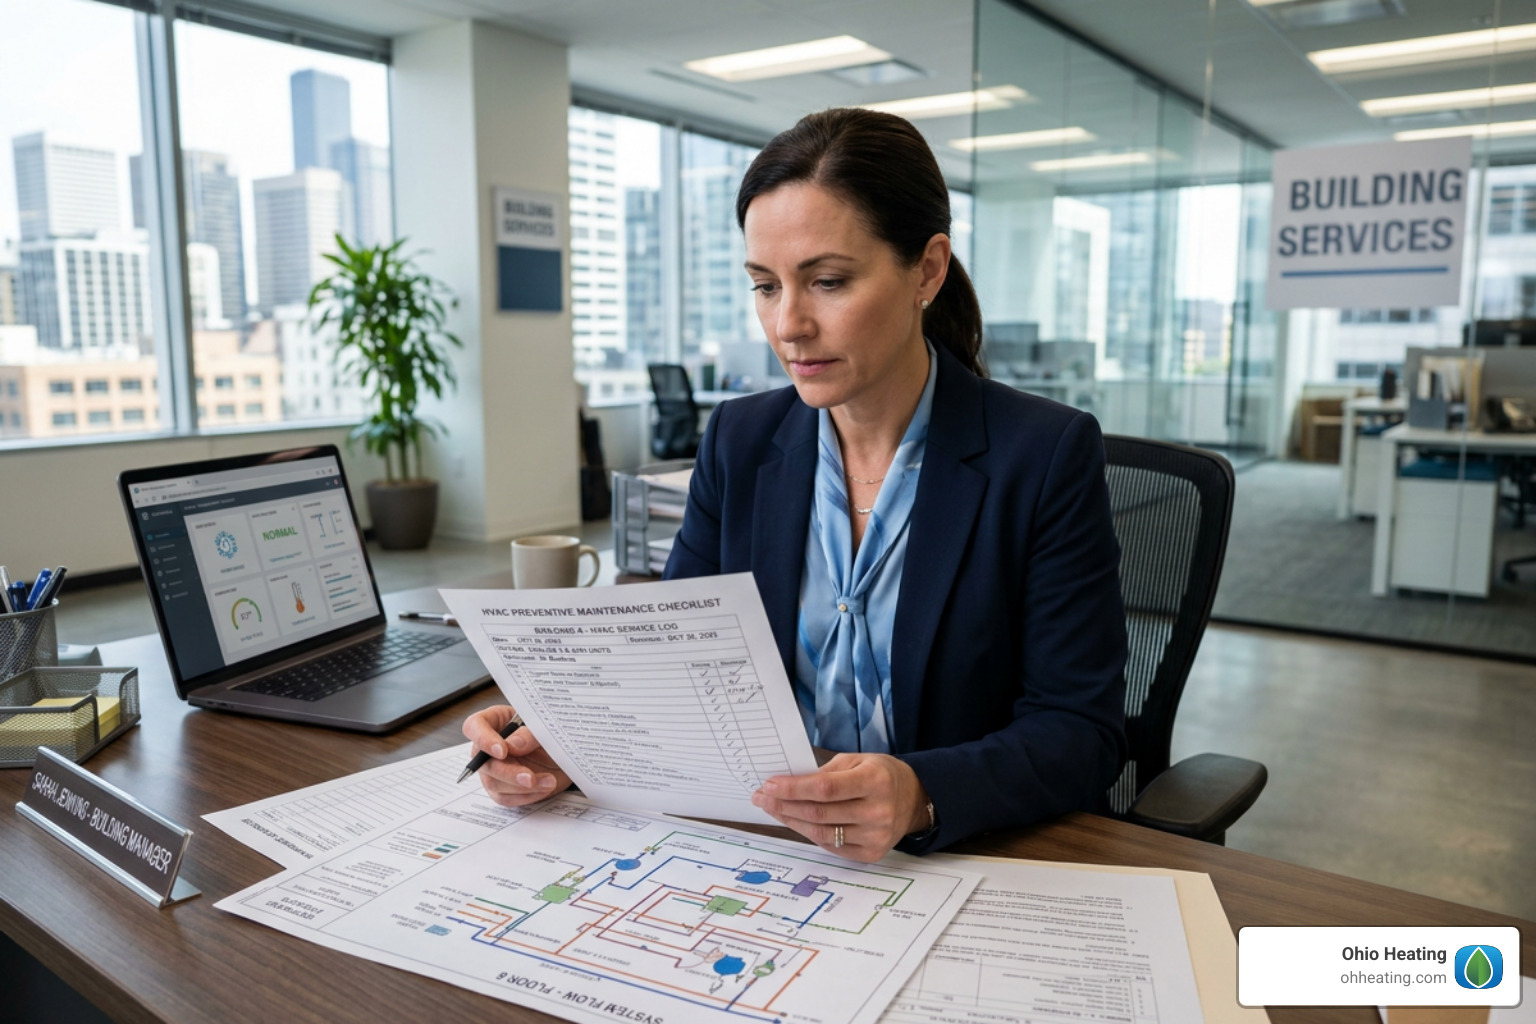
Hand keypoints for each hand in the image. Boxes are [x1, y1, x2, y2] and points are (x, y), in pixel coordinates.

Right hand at [461, 705, 572, 807]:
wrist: (564, 751)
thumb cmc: (549, 732)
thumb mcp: (544, 726)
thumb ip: (529, 734)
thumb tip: (512, 745)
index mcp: (493, 721)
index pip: (474, 727)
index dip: (484, 740)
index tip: (503, 751)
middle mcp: (487, 747)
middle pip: (483, 763)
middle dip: (508, 772)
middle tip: (530, 778)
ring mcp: (492, 770)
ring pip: (494, 783)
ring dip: (522, 787)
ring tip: (549, 781)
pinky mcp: (502, 789)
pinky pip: (506, 798)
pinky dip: (526, 796)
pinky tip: (544, 787)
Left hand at [752, 753, 929, 861]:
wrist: (913, 799)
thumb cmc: (881, 775)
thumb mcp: (857, 761)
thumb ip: (825, 773)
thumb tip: (788, 784)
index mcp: (875, 782)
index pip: (825, 789)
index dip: (793, 789)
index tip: (769, 785)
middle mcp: (877, 812)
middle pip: (819, 813)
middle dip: (784, 805)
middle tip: (762, 797)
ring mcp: (875, 837)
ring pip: (821, 833)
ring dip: (791, 820)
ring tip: (772, 808)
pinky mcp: (871, 854)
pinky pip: (831, 846)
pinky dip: (809, 833)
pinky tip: (795, 821)